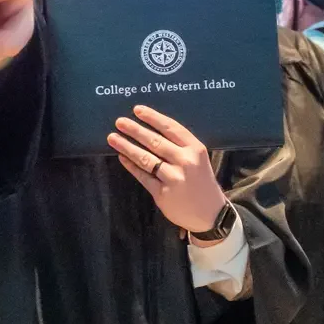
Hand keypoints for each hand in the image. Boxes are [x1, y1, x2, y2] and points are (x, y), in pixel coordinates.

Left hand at [108, 106, 227, 233]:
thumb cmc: (201, 181)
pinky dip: (131, 166)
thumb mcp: (198, 159)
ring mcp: (173, 178)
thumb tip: (150, 130)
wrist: (210, 214)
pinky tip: (122, 157)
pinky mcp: (162, 194)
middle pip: (155, 141)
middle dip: (135, 130)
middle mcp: (185, 161)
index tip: (137, 110)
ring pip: (145, 159)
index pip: (171, 128)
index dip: (152, 117)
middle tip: (119, 122)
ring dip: (127, 147)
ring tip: (112, 138)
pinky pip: (142, 176)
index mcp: (195, 149)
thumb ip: (180, 146)